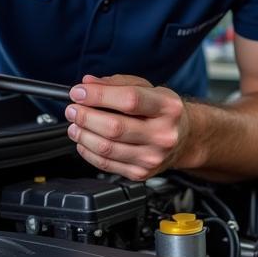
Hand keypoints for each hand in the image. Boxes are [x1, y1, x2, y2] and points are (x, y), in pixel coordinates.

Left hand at [65, 74, 191, 180]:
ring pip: (107, 148)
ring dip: (83, 135)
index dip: (98, 96)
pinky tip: (84, 141)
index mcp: (168, 107)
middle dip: (85, 116)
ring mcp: (152, 157)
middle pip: (115, 127)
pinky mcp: (141, 173)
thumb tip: (88, 83)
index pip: (129, 100)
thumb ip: (116, 83)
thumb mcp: (147, 88)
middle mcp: (163, 134)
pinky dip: (88, 152)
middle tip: (72, 109)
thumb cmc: (162, 111)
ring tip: (75, 124)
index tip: (79, 92)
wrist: (184, 138)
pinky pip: (106, 164)